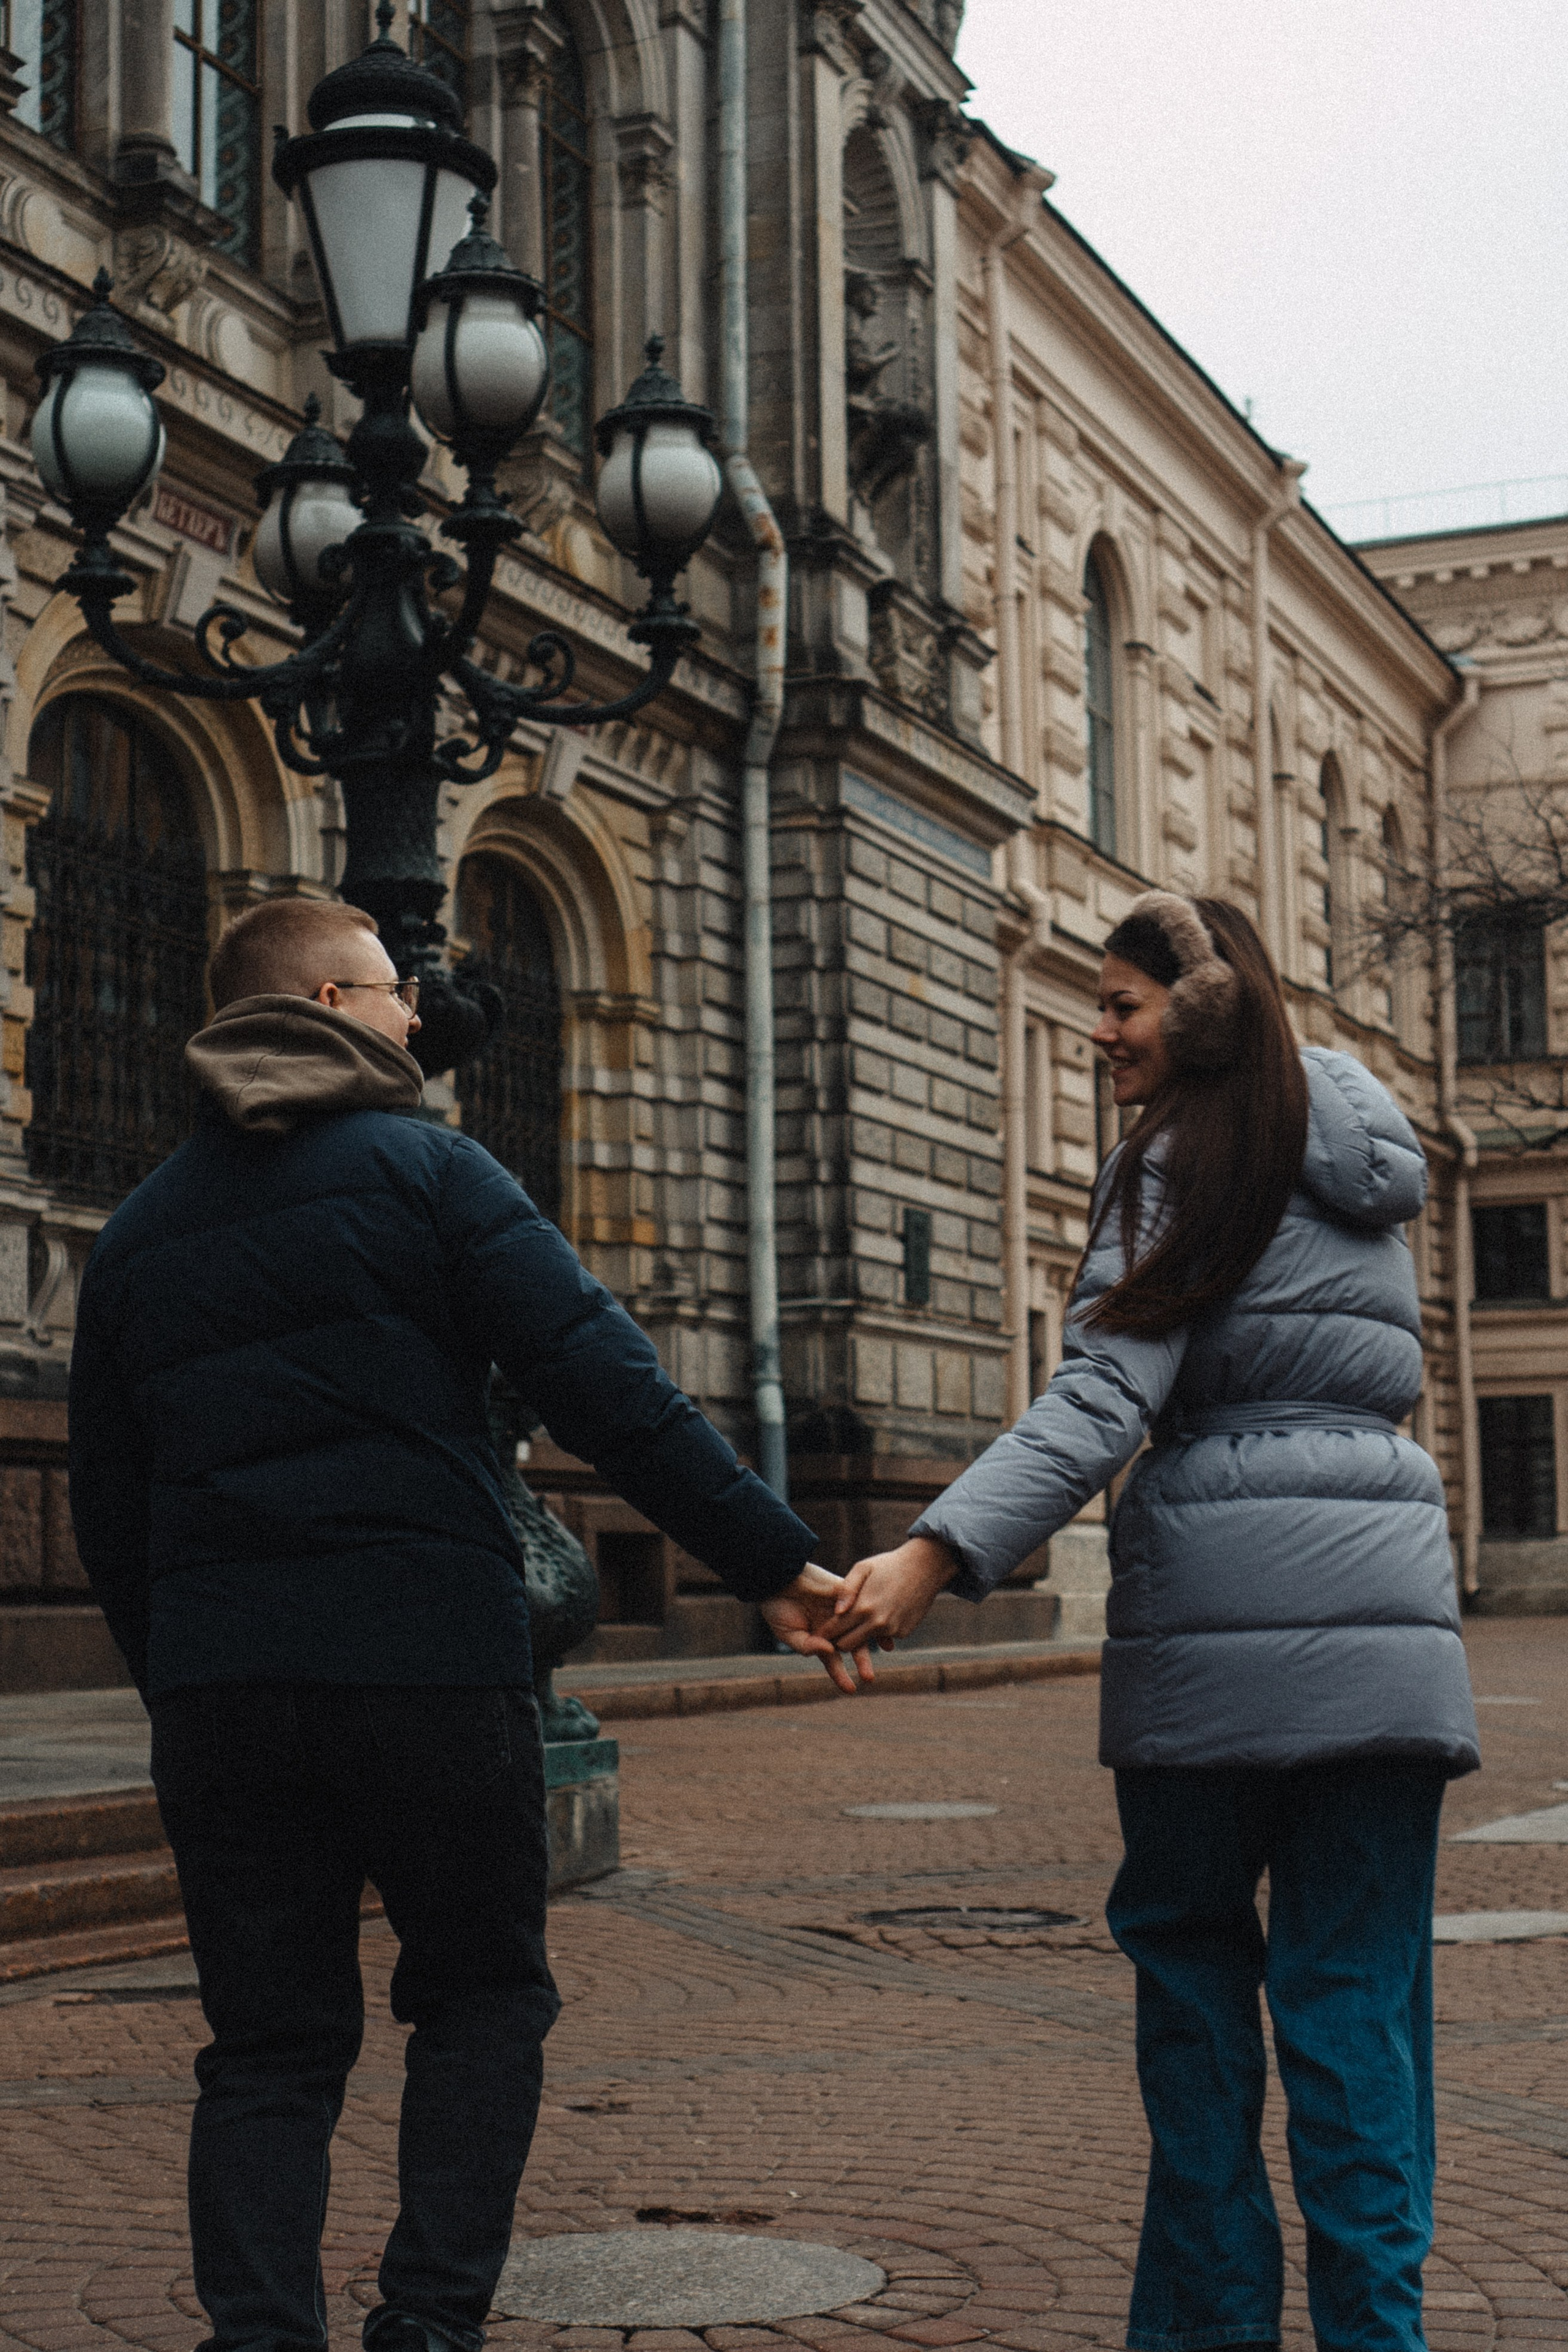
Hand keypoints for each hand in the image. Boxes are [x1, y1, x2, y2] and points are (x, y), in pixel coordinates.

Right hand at [760, 1562, 875, 1694]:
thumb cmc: (777, 1608)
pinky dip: (870, 1612)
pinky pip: (859, 1603)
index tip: (851, 1689)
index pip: (833, 1660)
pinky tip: (880, 1621)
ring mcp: (838, 1610)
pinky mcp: (842, 1592)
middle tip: (869, 1678)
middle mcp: (832, 1626)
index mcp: (818, 1638)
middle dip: (862, 1662)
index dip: (841, 1675)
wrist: (775, 1579)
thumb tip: (830, 1652)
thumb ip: (807, 1646)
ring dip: (872, 1639)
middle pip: (852, 1646)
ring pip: (860, 1626)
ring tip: (887, 1650)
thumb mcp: (788, 1634)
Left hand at [820, 1535, 958, 1650]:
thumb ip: (846, 1590)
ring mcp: (892, 1629)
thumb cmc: (889, 1564)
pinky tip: (882, 1613)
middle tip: (834, 1632)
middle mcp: (877, 1623)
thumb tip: (837, 1612)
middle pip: (846, 1645)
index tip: (816, 1632)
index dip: (824, 1633)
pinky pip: (883, 1637)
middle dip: (837, 1640)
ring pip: (865, 1643)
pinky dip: (879, 1631)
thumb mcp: (863, 1568)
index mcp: (863, 1607)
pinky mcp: (903, 1632)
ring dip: (858, 1636)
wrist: (925, 1567)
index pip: (834, 1630)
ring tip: (855, 1622)